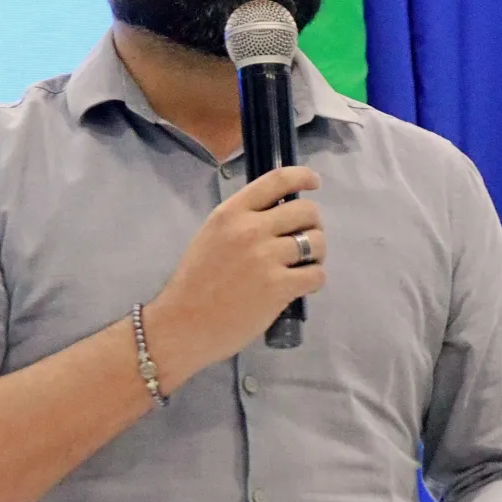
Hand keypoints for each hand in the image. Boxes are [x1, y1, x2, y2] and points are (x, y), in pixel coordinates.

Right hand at [145, 167, 324, 384]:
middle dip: (313, 225)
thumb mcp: (211, 236)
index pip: (278, 180)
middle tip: (305, 241)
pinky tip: (300, 286)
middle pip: (306, 211)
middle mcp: (251, 229)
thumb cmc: (195, 283)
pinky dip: (314, 279)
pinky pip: (316, 274)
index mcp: (232, 213)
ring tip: (304, 265)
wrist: (184, 324)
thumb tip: (278, 214)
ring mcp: (266, 258)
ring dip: (317, 254)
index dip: (303, 177)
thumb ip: (241, 221)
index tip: (314, 183)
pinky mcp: (279, 287)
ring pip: (316, 242)